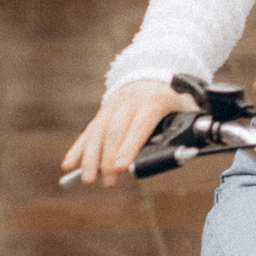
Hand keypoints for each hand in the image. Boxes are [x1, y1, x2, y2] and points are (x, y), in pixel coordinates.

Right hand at [61, 79, 195, 187]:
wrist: (154, 73)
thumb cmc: (173, 97)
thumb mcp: (187, 107)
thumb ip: (186, 127)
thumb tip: (185, 152)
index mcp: (153, 100)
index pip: (140, 126)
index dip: (130, 147)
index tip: (122, 167)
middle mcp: (129, 101)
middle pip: (114, 131)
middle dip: (109, 159)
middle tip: (109, 182)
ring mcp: (113, 106)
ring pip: (98, 132)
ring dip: (90, 157)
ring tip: (88, 179)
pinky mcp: (102, 112)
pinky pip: (88, 131)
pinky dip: (78, 149)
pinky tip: (69, 165)